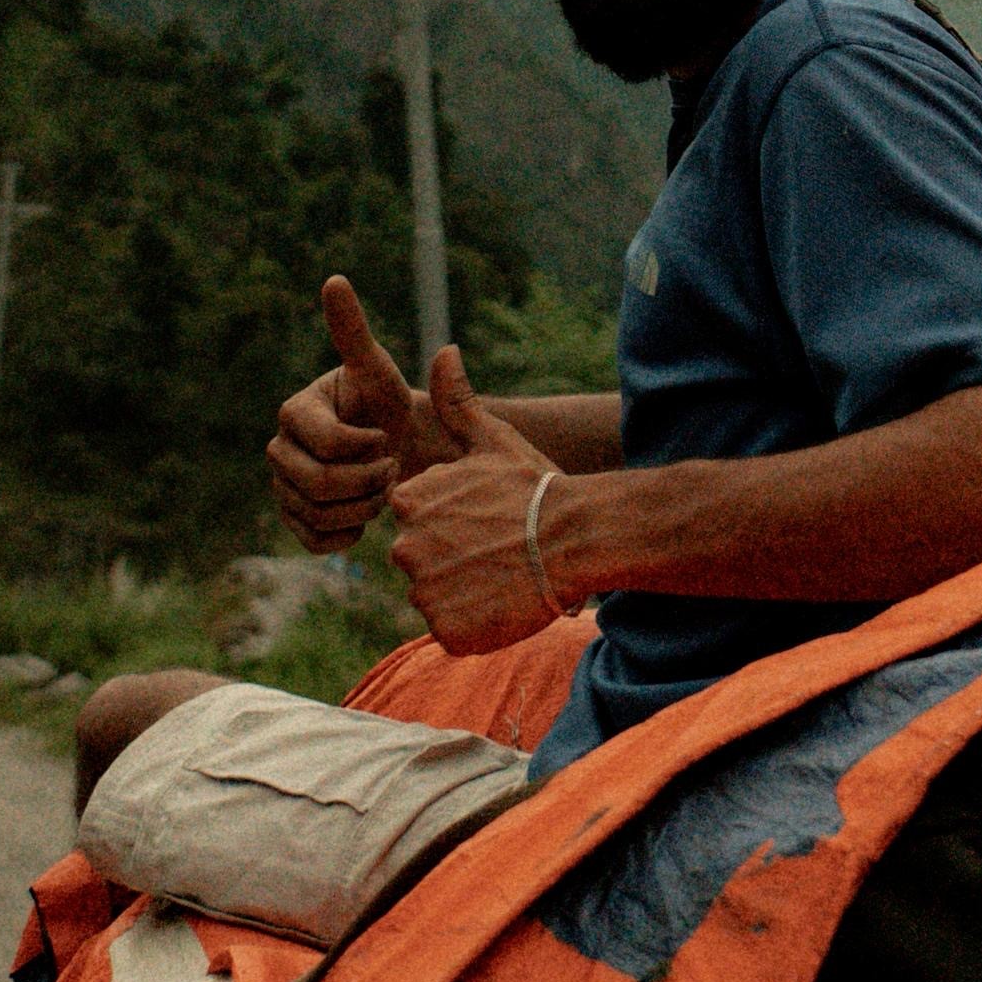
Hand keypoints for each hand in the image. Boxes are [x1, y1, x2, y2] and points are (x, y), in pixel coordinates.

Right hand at [267, 275, 466, 553]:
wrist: (400, 450)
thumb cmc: (390, 405)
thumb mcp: (377, 368)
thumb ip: (353, 330)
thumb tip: (334, 280)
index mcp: (295, 410)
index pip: (330, 443)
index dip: (367, 447)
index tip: (386, 435)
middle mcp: (278, 448)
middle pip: (319, 484)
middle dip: (367, 480)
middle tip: (391, 466)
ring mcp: (281, 486)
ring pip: (318, 514)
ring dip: (363, 507)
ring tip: (381, 486)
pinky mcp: (292, 520)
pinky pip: (314, 540)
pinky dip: (348, 534)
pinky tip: (365, 513)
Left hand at [387, 345, 580, 646]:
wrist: (575, 537)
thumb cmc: (535, 485)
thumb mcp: (494, 438)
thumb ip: (458, 401)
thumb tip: (444, 350)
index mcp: (410, 501)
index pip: (413, 521)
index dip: (450, 523)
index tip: (483, 520)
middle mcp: (406, 546)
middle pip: (420, 561)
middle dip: (451, 560)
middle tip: (495, 550)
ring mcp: (425, 591)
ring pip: (434, 598)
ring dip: (463, 593)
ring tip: (502, 575)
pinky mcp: (446, 630)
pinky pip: (452, 631)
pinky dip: (474, 625)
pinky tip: (502, 602)